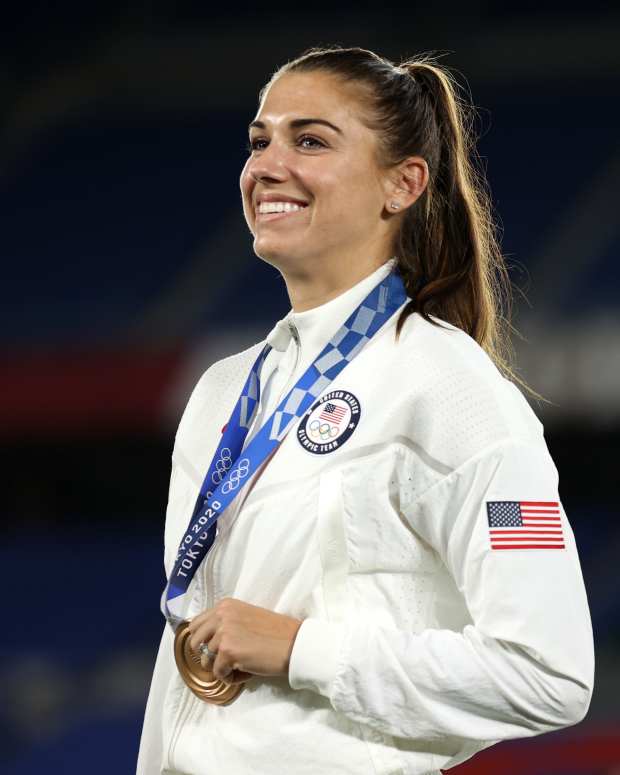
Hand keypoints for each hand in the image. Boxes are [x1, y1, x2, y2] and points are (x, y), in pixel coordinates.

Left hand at [188, 597, 303, 683]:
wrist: (294, 644)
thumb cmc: (275, 632)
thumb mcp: (246, 617)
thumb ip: (226, 623)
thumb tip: (206, 642)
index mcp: (225, 605)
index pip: (195, 624)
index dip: (203, 640)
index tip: (216, 648)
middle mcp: (220, 615)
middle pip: (194, 642)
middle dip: (207, 654)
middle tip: (226, 660)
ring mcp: (223, 633)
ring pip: (206, 660)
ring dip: (222, 667)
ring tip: (242, 664)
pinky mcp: (227, 651)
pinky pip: (218, 673)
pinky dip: (231, 677)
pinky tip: (247, 670)